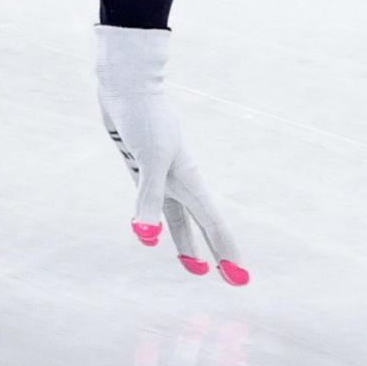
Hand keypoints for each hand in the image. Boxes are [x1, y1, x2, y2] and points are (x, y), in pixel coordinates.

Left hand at [95, 25, 247, 285]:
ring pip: (178, 218)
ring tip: (193, 267)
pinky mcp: (141, 166)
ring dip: (187, 244)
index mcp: (190, 180)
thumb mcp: (147, 161)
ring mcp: (160, 173)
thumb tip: (146, 239)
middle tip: (229, 280)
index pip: (214, 225)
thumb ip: (148, 199)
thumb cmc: (143, 118)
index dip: (227, 254)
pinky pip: (154, 203)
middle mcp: (179, 180)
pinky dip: (157, 220)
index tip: (240, 281)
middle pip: (201, 225)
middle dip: (215, 254)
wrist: (127, 84)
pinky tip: (151, 228)